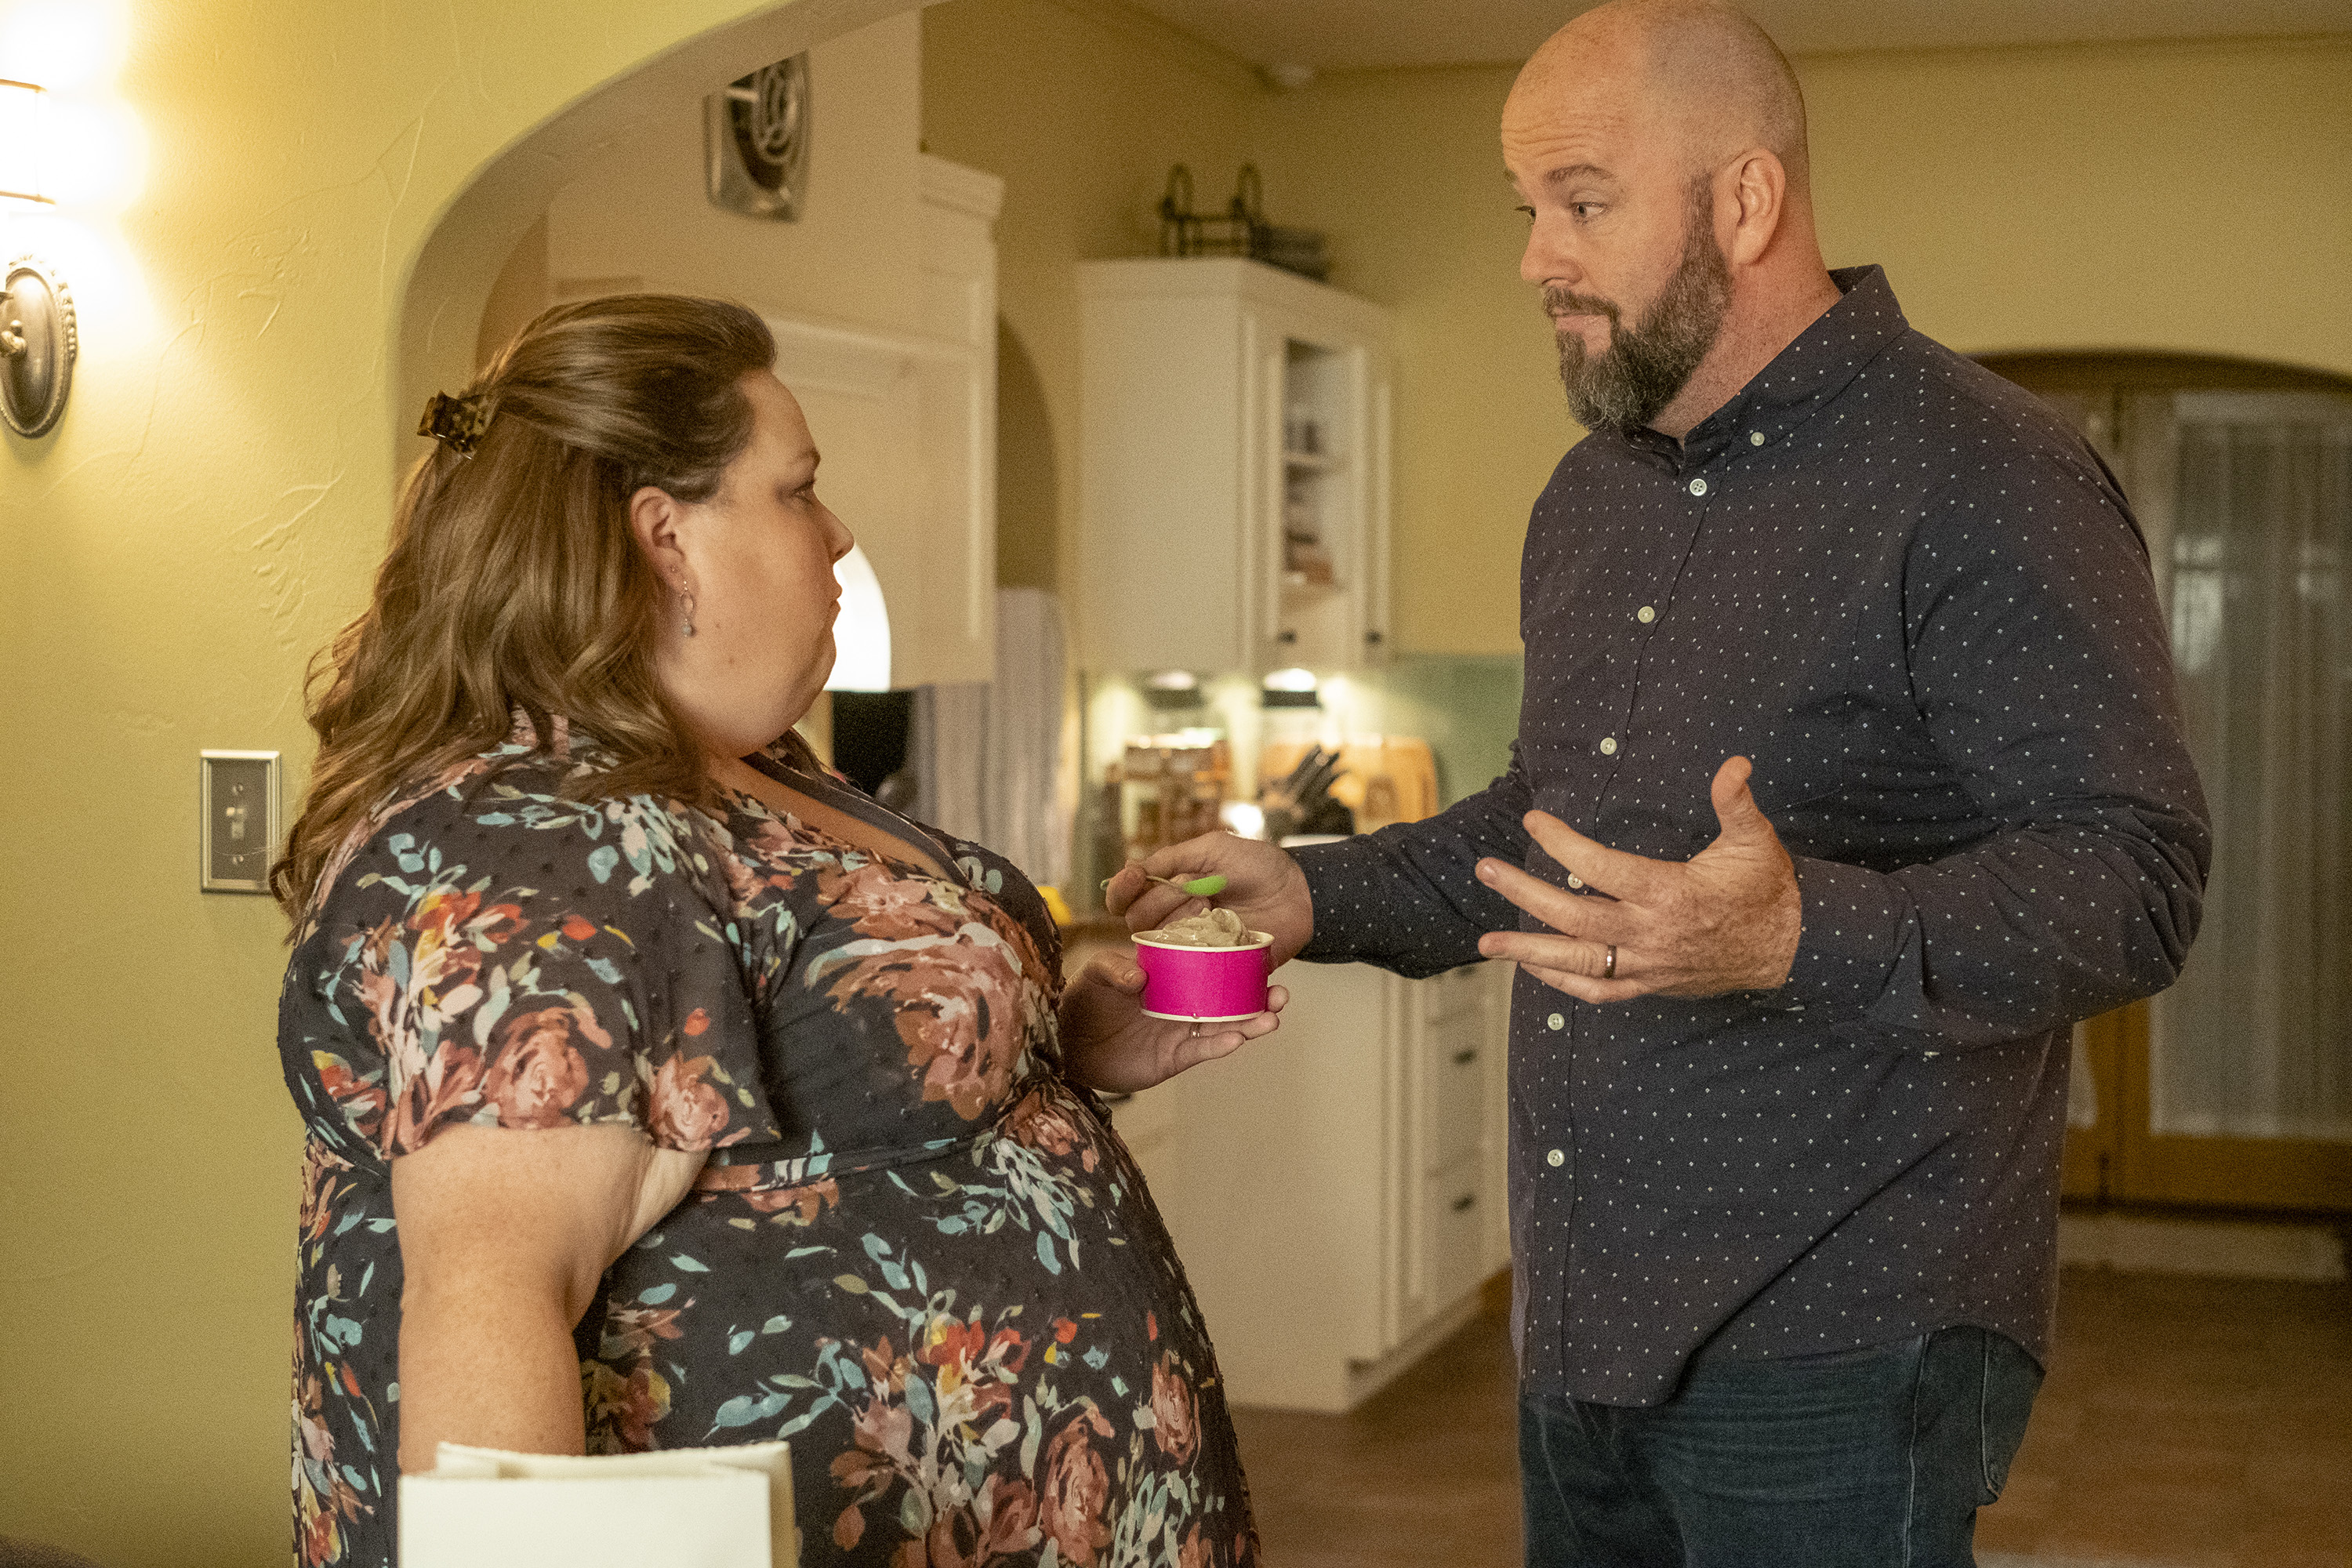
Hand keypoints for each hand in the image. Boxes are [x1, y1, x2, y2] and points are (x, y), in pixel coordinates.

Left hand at [1057, 951, 1288, 1094]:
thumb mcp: (1093, 975)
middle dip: (1258, 994)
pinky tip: (1237, 1039)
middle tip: (1279, 992)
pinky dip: (1220, 1045)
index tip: (1261, 950)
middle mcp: (1184, 999)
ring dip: (1250, 1022)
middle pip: (1229, 996)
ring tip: (1271, 1017)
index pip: (1210, 961)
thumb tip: (1140, 976)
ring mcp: (1182, 1029)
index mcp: (1171, 972)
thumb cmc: (1082, 1001)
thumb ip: (1113, 969)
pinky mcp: (1175, 1056)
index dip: (1237, 956)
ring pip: (1225, 1024)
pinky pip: (1202, 1050)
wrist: (1068, 1045)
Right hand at [1104, 831, 1314, 965]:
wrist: (1299, 892)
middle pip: (1142, 921)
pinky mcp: (1217, 966)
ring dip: (1178, 927)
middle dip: (1161, 903)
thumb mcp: (1213, 848)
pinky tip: (1212, 943)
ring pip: (1162, 946)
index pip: (1129, 896)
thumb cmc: (1259, 864)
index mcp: (1170, 889)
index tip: (1132, 883)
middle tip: (1198, 891)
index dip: (1121, 892)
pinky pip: (1193, 971)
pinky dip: (1194, 960)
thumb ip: (1171, 858)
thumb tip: (1131, 870)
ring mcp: (1194, 944)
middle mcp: (1176, 919)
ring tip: (1209, 909)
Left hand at [1474, 756, 1800, 1002]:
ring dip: (1528, 952)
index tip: (1533, 822)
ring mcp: (1648, 965)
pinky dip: (1560, 983)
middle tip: (1486, 871)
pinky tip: (1531, 967)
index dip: (1563, 844)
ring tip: (1485, 944)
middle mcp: (1651, 933)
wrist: (1790, 948)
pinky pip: (1598, 992)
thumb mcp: (1756, 841)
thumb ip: (1736, 803)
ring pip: (1578, 963)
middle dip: (1524, 895)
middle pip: (1574, 918)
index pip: (1601, 868)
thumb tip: (1735, 764)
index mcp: (1670, 893)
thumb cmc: (1766, 891)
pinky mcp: (1650, 985)